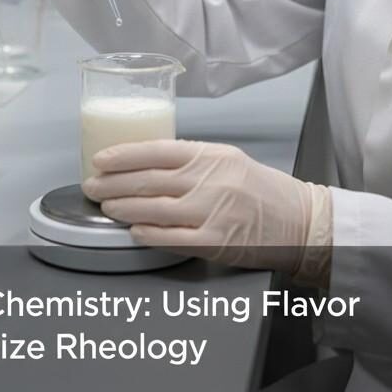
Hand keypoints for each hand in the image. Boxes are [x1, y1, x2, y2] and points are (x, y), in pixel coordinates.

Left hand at [83, 139, 328, 275]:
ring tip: (106, 205)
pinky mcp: (216, 241)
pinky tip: (133, 229)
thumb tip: (145, 161)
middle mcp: (208, 181)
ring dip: (123, 207)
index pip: (155, 151)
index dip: (123, 155)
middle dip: (113, 183)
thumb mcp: (226, 158)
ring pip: (154, 209)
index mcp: (208, 156)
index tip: (100, 159)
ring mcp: (211, 212)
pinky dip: (148, 233)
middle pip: (148, 180)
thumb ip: (189, 159)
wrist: (300, 221)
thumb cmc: (260, 188)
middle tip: (92, 185)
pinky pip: (173, 238)